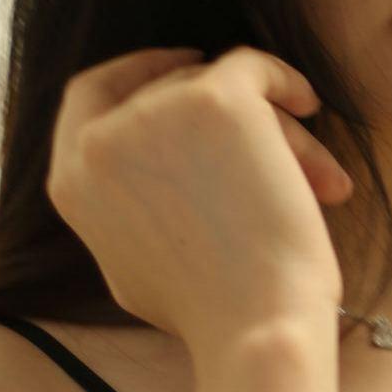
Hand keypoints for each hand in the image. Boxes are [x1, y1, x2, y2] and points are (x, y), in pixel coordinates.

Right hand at [46, 44, 354, 358]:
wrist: (257, 325)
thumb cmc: (212, 312)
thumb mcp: (132, 263)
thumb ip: (127, 206)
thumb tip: (153, 171)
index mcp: (72, 180)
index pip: (91, 95)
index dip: (136, 73)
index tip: (183, 68)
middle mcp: (99, 140)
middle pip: (167, 91)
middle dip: (225, 118)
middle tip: (274, 138)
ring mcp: (151, 113)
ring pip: (217, 87)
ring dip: (271, 129)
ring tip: (318, 180)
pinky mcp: (212, 98)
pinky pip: (252, 67)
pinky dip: (285, 80)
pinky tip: (310, 104)